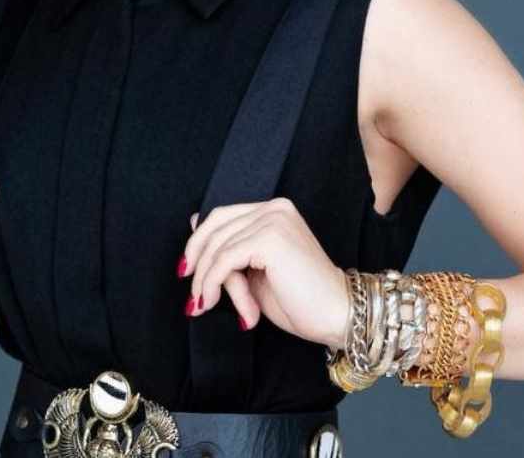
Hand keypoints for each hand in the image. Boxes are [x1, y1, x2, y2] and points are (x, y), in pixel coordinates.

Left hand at [179, 197, 348, 347]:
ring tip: (207, 306)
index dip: (199, 242)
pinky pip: (224, 260)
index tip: (187, 271)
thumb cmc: (300, 300)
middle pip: (215, 226)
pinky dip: (212, 283)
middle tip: (192, 295)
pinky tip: (212, 303)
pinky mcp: (270, 239)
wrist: (336, 316)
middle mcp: (274, 208)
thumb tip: (194, 227)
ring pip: (218, 247)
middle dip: (197, 263)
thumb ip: (229, 252)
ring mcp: (273, 220)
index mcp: (274, 210)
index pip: (222, 215)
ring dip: (207, 282)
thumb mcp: (254, 274)